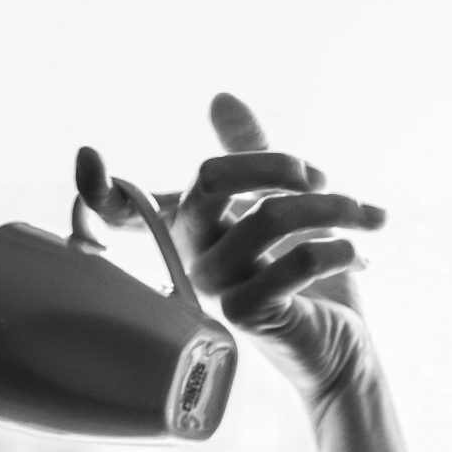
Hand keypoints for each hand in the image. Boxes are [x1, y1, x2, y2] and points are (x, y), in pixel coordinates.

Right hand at [75, 92, 384, 420]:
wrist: (342, 351)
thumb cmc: (313, 281)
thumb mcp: (286, 204)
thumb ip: (254, 154)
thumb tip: (220, 99)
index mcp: (191, 225)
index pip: (123, 209)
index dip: (96, 190)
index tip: (88, 160)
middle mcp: (192, 254)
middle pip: (213, 179)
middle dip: (275, 163)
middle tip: (317, 174)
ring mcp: (216, 287)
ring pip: (271, 216)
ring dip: (332, 208)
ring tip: (364, 217)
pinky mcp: (249, 316)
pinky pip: (296, 261)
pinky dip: (338, 248)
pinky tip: (359, 255)